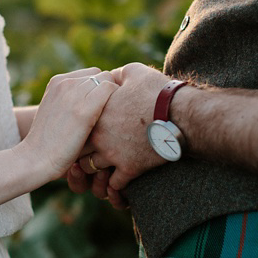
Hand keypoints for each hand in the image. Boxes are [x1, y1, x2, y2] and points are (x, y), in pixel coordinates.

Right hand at [19, 68, 116, 181]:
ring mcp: (74, 94)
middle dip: (107, 91)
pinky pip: (111, 90)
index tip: (102, 107)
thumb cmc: (50, 142)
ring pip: (108, 79)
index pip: (90, 74)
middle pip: (100, 75)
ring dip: (114, 96)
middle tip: (111, 112)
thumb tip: (95, 98)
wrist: (36, 158)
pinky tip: (116, 119)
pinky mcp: (84, 109)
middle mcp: (65, 83)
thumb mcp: (56, 111)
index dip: (99, 89)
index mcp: (57, 82)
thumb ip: (71, 100)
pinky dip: (118, 101)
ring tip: (114, 117)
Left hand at [70, 63, 172, 196]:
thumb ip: (116, 75)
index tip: (88, 130)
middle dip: (83, 152)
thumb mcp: (134, 72)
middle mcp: (100, 136)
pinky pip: (114, 184)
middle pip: (77, 150)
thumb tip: (110, 76)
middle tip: (91, 151)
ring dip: (97, 169)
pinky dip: (116, 184)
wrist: (181, 115)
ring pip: (92, 170)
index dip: (80, 129)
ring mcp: (113, 154)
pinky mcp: (130, 168)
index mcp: (97, 113)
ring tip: (104, 166)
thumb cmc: (158, 91)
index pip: (76, 126)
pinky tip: (121, 178)